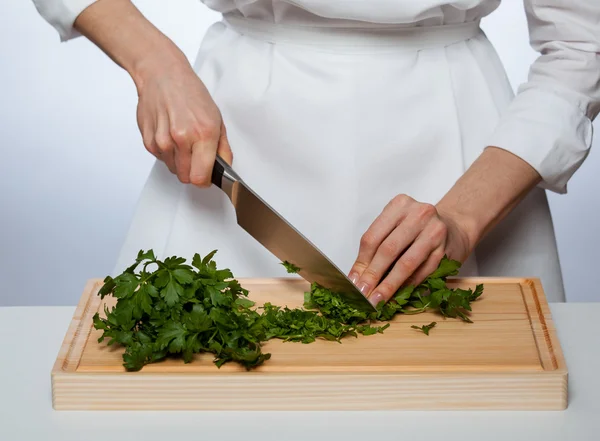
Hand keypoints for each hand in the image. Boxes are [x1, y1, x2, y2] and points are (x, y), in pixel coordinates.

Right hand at [135, 58, 231, 185]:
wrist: (162, 74)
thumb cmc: (190, 94)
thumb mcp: (217, 119)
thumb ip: (223, 149)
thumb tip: (225, 170)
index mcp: (203, 134)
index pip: (200, 177)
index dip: (204, 180)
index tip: (206, 176)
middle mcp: (182, 138)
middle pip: (185, 177)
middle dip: (192, 171)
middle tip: (195, 154)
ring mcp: (163, 140)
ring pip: (173, 169)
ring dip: (179, 160)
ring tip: (182, 139)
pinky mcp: (149, 140)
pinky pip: (161, 159)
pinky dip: (167, 152)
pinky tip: (170, 134)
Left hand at [348, 195, 473, 306]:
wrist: (456, 227)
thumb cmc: (419, 228)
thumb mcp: (396, 227)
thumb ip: (378, 247)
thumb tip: (357, 277)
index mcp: (399, 205)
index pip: (372, 237)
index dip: (361, 262)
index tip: (353, 282)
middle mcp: (418, 214)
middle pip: (388, 249)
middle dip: (373, 275)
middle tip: (363, 294)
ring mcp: (435, 231)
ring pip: (406, 263)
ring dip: (390, 285)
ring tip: (378, 299)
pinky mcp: (446, 249)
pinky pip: (423, 271)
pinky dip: (409, 285)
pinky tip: (398, 295)